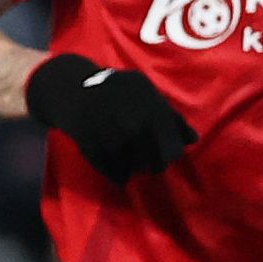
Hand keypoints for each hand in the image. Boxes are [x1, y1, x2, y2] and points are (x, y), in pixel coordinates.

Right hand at [25, 55, 194, 184]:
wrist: (69, 88)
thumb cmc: (114, 89)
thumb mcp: (145, 91)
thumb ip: (170, 115)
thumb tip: (193, 140)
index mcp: (151, 108)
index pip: (172, 147)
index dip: (171, 152)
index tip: (165, 152)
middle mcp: (134, 124)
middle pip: (154, 161)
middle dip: (153, 163)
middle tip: (150, 162)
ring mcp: (112, 137)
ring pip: (133, 168)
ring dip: (134, 168)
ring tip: (132, 161)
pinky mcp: (93, 147)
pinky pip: (112, 171)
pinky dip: (117, 173)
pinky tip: (117, 169)